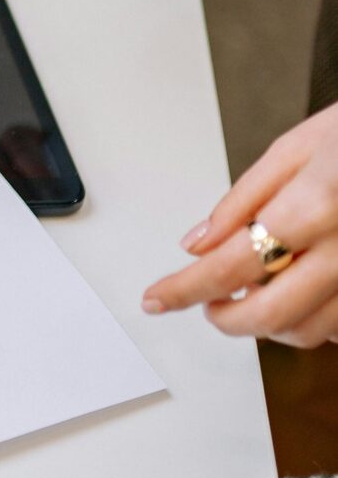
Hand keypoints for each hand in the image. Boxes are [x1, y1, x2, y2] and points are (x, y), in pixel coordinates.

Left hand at [143, 100, 337, 343]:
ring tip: (248, 296)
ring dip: (267, 326)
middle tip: (206, 304)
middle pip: (271, 314)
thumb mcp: (298, 145)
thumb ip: (244, 198)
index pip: (233, 263)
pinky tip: (300, 294)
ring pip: (310, 332)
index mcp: (318, 202)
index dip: (186, 288)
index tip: (158, 298)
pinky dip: (313, 322)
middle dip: (225, 319)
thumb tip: (197, 243)